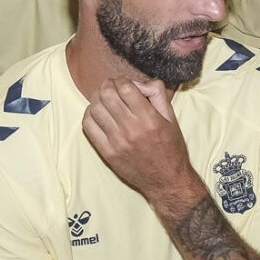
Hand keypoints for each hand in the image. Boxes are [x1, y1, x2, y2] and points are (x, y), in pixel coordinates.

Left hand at [81, 76, 193, 200]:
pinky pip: (88, 126)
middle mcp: (131, 129)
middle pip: (107, 95)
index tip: (124, 83)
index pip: (125, 87)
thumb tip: (140, 82)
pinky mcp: (107, 152)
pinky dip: (90, 114)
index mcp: (149, 118)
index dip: (122, 80)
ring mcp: (116, 141)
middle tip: (112, 87)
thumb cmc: (171, 147)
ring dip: (98, 98)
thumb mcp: (171, 118)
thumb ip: (158, 94)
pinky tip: (98, 114)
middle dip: (107, 85)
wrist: (166, 180)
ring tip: (104, 99)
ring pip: (95, 108)